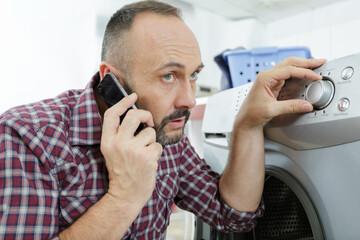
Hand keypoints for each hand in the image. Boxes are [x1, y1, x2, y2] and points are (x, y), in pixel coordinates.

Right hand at [100, 93, 162, 207]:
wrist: (125, 195)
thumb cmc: (121, 172)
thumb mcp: (111, 151)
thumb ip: (118, 134)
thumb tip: (134, 115)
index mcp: (107, 141)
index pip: (112, 114)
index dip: (123, 102)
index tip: (132, 96)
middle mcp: (119, 143)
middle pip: (134, 115)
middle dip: (145, 115)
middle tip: (148, 122)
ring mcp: (133, 150)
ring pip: (150, 132)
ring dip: (151, 141)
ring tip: (144, 153)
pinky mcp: (147, 156)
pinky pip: (158, 146)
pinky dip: (156, 153)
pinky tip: (149, 161)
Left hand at [236, 57, 325, 127]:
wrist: (246, 119)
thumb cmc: (252, 113)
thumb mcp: (272, 110)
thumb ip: (291, 107)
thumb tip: (307, 105)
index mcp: (265, 78)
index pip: (288, 70)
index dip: (304, 72)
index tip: (315, 76)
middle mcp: (267, 75)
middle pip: (289, 63)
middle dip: (306, 62)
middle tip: (320, 62)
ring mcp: (270, 78)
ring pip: (289, 66)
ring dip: (303, 65)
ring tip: (316, 65)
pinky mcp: (273, 83)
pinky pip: (287, 73)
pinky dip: (298, 72)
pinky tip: (306, 73)